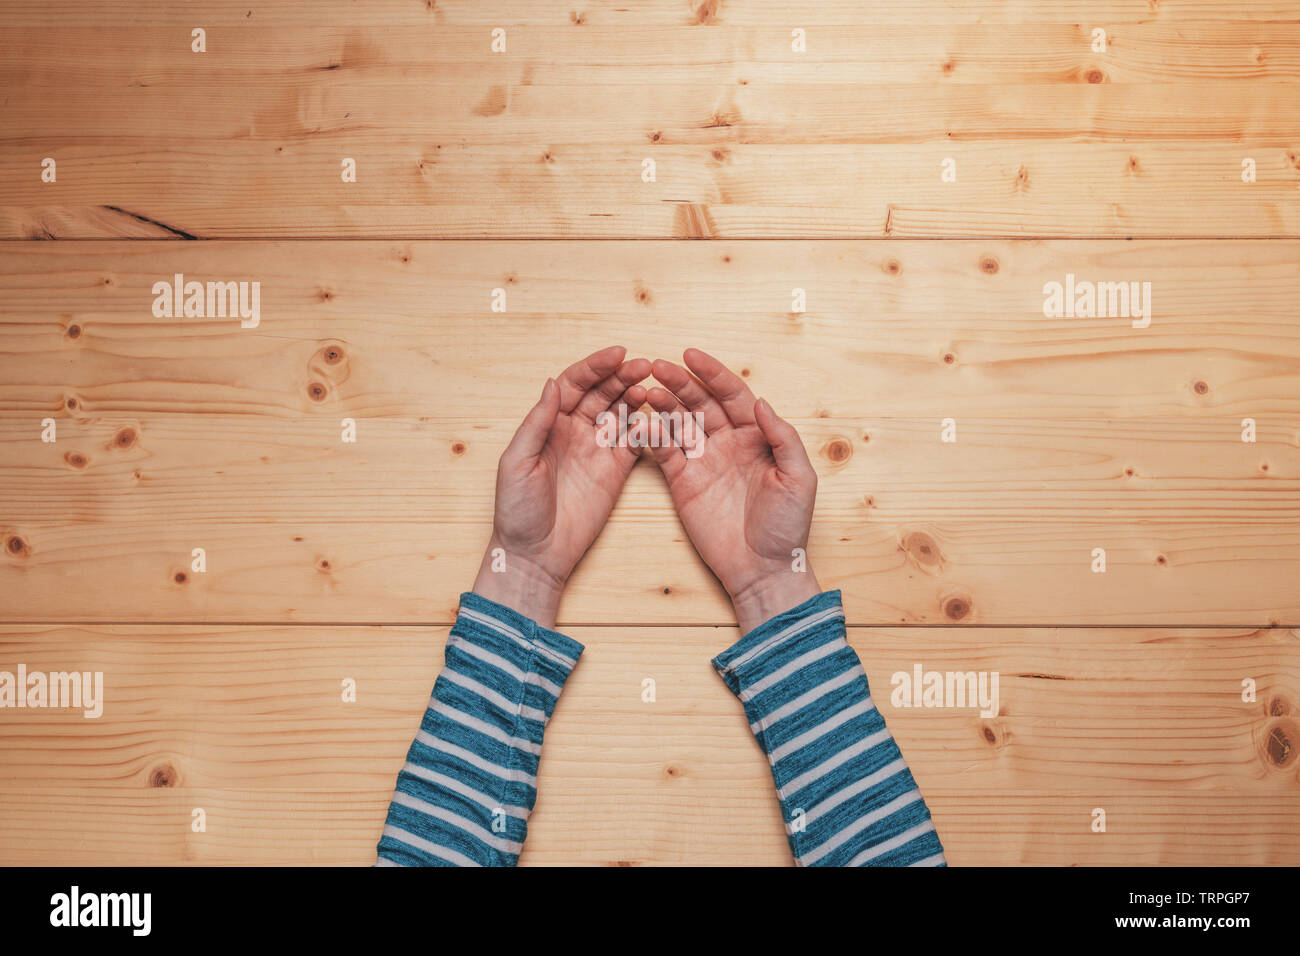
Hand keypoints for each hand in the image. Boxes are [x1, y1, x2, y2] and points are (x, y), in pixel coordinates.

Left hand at [472, 346, 649, 627]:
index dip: (594, 367)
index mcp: (549, 424)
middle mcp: (574, 431)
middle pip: (601, 393)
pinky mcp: (615, 471)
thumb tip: (552, 383)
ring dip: (635, 396)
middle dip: (621, 376)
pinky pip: (634, 443)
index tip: (616, 354)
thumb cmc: (517, 509)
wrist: (536, 553)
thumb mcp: (517, 461)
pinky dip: (645, 428)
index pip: (575, 384)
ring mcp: (597, 450)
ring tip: (650, 385)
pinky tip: (653, 417)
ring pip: (620, 412)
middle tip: (643, 365)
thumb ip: (537, 422)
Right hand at [646, 348, 820, 634]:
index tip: (690, 354)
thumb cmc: (787, 526)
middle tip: (657, 367)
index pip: (732, 394)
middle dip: (679, 383)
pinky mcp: (683, 481)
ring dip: (662, 404)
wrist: (763, 568)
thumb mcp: (798, 478)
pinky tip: (642, 422)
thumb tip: (761, 402)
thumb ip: (782, 437)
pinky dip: (652, 436)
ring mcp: (704, 460)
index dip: (713, 373)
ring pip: (679, 422)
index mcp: (758, 435)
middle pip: (701, 402)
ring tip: (645, 390)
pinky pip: (665, 452)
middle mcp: (729, 442)